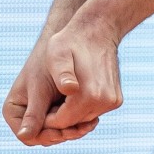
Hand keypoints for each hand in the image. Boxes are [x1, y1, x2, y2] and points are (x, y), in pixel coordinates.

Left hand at [7, 18, 121, 145]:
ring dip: (68, 113)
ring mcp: (113, 102)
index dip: (44, 118)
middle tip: (47, 97)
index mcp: (90, 96)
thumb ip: (54, 84)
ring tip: (58, 95)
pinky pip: (93, 112)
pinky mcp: (116, 100)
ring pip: (83, 119)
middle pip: (73, 123)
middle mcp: (105, 102)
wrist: (97, 30)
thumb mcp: (57, 58)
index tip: (38, 102)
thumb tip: (48, 112)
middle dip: (57, 116)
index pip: (61, 123)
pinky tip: (71, 94)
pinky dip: (80, 108)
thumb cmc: (70, 42)